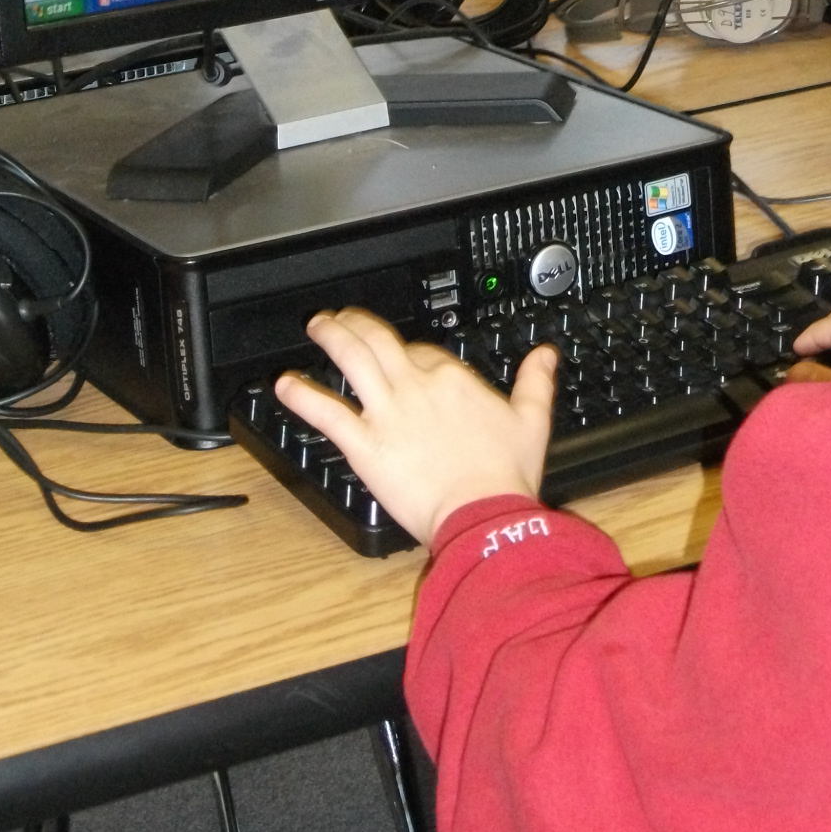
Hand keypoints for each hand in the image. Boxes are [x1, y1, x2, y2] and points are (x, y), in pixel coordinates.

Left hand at [273, 309, 557, 546]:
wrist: (483, 514)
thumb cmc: (505, 476)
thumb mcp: (532, 421)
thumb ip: (536, 382)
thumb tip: (545, 355)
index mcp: (453, 380)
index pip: (425, 351)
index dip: (412, 352)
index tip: (406, 358)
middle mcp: (416, 387)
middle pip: (379, 340)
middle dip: (358, 323)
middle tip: (342, 317)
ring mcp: (388, 413)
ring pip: (352, 360)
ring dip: (331, 338)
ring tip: (317, 325)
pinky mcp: (366, 445)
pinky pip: (328, 414)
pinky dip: (303, 397)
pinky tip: (285, 386)